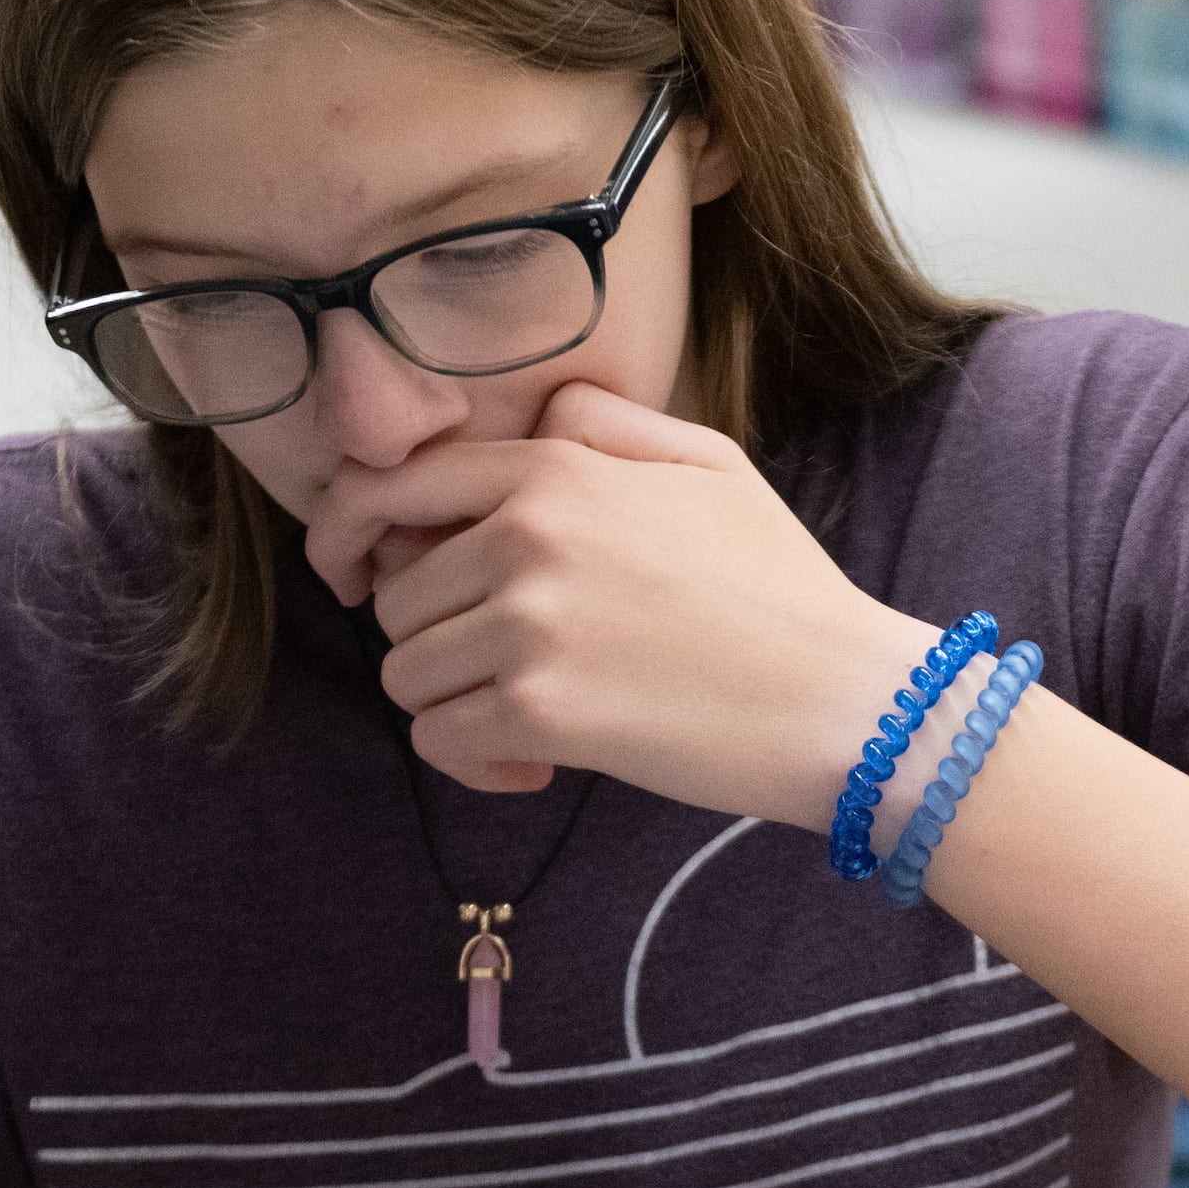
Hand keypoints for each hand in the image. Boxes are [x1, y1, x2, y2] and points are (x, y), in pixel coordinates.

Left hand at [324, 383, 936, 815]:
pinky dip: (474, 761)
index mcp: (555, 468)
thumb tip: (532, 422)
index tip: (348, 577)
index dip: (345, 536)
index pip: (389, 487)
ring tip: (531, 716)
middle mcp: (527, 535)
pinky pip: (439, 739)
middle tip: (506, 667)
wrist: (843, 698)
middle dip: (434, 636)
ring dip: (454, 703)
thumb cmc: (780, 586)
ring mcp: (529, 624)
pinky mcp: (539, 712)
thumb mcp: (707, 463)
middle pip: (393, 595)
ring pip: (406, 672)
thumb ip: (604, 427)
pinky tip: (537, 765)